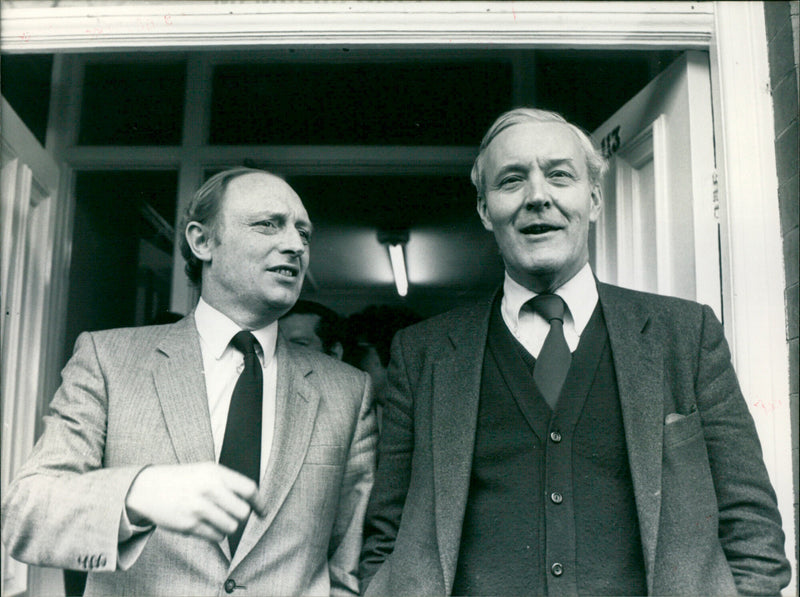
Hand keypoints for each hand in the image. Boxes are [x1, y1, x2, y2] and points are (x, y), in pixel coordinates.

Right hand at [124, 462, 258, 541]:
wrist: (148, 488)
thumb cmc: (182, 480)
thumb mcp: (206, 471)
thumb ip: (228, 482)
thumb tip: (254, 500)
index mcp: (215, 472)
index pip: (249, 489)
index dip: (259, 503)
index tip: (263, 512)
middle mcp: (208, 489)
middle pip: (242, 512)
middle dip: (239, 516)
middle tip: (231, 513)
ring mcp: (198, 508)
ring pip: (231, 527)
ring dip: (227, 526)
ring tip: (216, 518)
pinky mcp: (189, 525)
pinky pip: (216, 537)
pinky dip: (215, 534)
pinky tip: (206, 525)